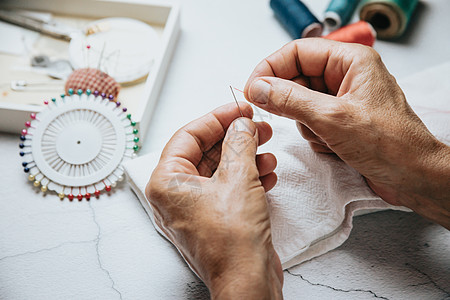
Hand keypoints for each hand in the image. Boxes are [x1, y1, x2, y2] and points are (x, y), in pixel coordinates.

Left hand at [146, 103, 282, 298]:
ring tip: (268, 151)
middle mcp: (176, 194)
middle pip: (205, 151)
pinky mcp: (215, 217)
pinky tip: (268, 173)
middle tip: (257, 126)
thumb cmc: (232, 241)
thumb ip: (239, 143)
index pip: (188, 135)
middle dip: (235, 138)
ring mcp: (195, 207)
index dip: (217, 118)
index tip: (239, 108)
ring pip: (220, 169)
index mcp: (167, 182)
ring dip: (246, 157)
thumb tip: (241, 123)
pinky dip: (248, 177)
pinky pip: (228, 187)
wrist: (248, 281)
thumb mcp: (239, 178)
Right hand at [244, 38, 449, 228]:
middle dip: (288, 100)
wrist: (412, 177)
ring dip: (304, 122)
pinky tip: (331, 145)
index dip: (270, 68)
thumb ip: (290, 100)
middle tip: (274, 113)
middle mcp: (346, 76)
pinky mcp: (340, 120)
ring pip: (300, 102)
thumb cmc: (390, 145)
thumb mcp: (332, 118)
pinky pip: (310, 120)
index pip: (297, 51)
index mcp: (351, 61)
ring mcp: (342, 99)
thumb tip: (260, 88)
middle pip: (297, 77)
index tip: (252, 88)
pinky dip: (313, 134)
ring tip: (324, 135)